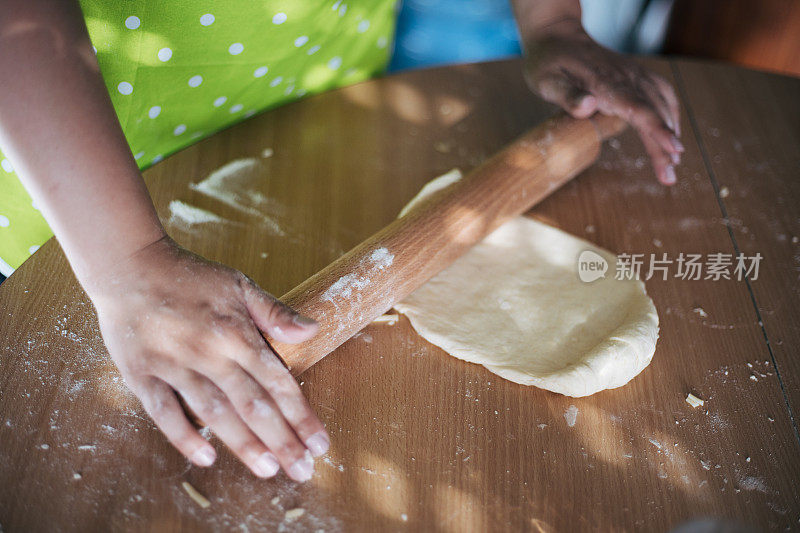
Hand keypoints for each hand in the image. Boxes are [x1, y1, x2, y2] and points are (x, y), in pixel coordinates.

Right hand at [86, 236, 328, 480]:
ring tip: (268, 469)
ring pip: (213, 412)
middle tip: (302, 470)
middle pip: (252, 404)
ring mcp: (173, 364)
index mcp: (236, 332)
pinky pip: (163, 412)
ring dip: (243, 444)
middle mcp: (208, 351)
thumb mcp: (239, 284)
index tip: (318, 442)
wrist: (129, 265)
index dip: (300, 415)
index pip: (277, 381)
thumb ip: (275, 313)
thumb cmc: (190, 276)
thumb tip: (314, 331)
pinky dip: (184, 436)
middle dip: (281, 440)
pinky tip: (207, 458)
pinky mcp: (141, 373)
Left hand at [522, 19, 683, 184]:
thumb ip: (567, 95)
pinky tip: (671, 132)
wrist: (557, 36)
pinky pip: (662, 93)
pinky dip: (670, 114)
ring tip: (672, 164)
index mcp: (605, 82)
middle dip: (665, 144)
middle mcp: (626, 77)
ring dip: (670, 133)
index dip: (657, 129)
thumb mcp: (546, 81)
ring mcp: (634, 74)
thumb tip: (588, 107)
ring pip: (662, 104)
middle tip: (669, 177)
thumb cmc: (548, 62)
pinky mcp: (635, 75)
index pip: (638, 108)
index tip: (673, 149)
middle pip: (654, 112)